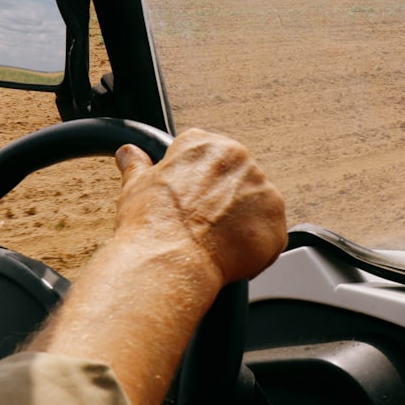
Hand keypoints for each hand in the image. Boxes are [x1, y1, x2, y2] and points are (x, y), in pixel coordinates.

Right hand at [114, 128, 286, 287]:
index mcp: (207, 145)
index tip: (190, 203)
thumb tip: (129, 153)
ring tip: (213, 244)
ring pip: (255, 208)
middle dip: (223, 204)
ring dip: (240, 225)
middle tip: (201, 226)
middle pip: (237, 182)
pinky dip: (254, 249)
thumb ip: (137, 164)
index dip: (199, 185)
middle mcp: (240, 160)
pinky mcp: (276, 223)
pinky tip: (229, 257)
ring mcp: (262, 191)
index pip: (211, 159)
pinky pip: (269, 236)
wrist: (169, 259)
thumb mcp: (136, 185)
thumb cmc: (151, 223)